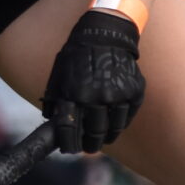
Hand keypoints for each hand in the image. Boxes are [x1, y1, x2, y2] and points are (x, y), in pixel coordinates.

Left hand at [42, 8, 143, 153]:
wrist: (105, 35)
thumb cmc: (77, 56)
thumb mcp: (59, 74)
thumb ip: (54, 98)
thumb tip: (50, 123)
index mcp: (73, 92)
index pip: (68, 128)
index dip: (68, 143)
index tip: (69, 149)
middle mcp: (96, 96)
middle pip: (94, 132)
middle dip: (89, 144)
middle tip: (88, 148)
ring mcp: (117, 95)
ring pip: (113, 128)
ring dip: (107, 137)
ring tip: (103, 139)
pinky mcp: (134, 92)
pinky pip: (128, 117)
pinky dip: (121, 123)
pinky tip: (115, 125)